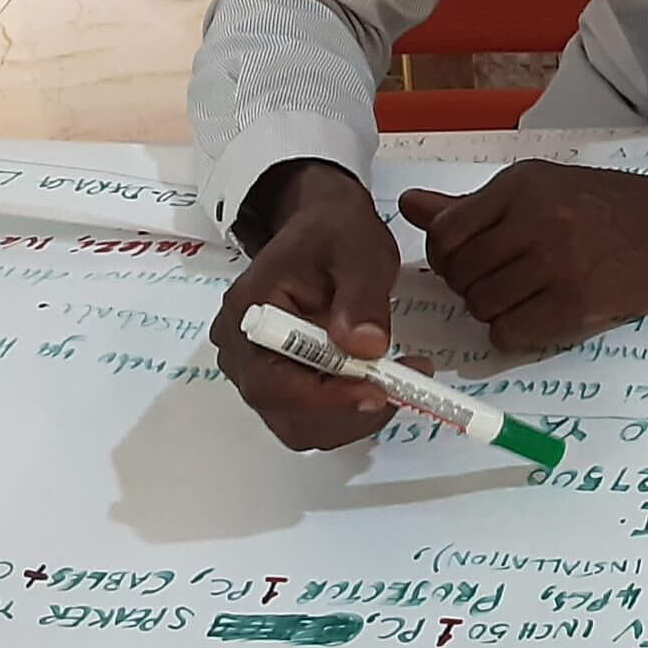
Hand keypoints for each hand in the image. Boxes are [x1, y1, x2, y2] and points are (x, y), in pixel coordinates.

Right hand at [210, 162, 401, 450]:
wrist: (323, 224)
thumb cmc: (335, 230)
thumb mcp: (359, 251)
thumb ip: (362, 299)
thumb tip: (366, 348)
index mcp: (250, 314)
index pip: (272, 383)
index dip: (325, 400)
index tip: (378, 391)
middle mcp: (242, 350)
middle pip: (286, 414)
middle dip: (348, 412)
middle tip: (405, 383)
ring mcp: (258, 367)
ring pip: (301, 423)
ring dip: (354, 413)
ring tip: (401, 374)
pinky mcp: (281, 377)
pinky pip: (311, 413)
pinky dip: (349, 406)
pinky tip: (382, 376)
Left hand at [399, 161, 647, 350]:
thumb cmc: (608, 204)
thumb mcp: (539, 187)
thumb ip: (472, 204)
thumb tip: (409, 207)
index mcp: (521, 186)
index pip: (445, 233)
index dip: (446, 256)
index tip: (468, 260)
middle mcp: (535, 221)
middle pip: (460, 273)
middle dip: (469, 284)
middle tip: (499, 280)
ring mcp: (557, 265)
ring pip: (481, 305)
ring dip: (492, 309)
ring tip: (523, 295)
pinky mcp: (576, 305)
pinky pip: (510, 332)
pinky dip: (513, 332)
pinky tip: (536, 315)